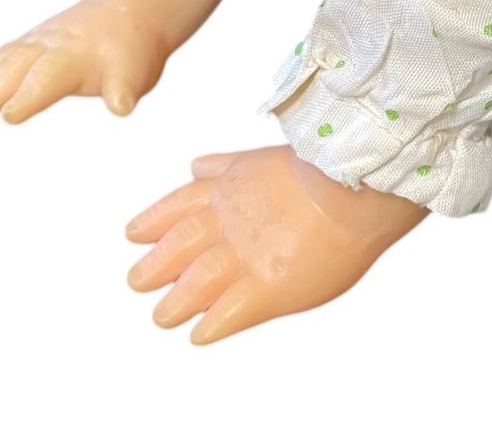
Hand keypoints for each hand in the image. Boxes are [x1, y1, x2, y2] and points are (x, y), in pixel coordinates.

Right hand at [0, 0, 169, 122]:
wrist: (127, 8)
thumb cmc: (132, 51)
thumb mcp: (135, 70)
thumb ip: (123, 87)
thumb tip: (121, 105)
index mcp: (79, 56)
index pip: (49, 76)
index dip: (29, 95)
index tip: (8, 115)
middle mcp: (54, 44)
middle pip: (20, 64)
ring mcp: (40, 40)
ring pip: (8, 57)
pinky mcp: (32, 43)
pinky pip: (4, 55)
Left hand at [125, 145, 427, 342]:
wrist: (357, 186)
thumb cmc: (326, 170)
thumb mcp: (266, 156)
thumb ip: (228, 166)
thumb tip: (196, 166)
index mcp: (231, 188)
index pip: (179, 205)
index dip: (153, 221)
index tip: (133, 234)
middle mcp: (230, 222)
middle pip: (178, 247)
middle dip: (154, 266)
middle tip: (137, 281)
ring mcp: (246, 256)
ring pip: (195, 284)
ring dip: (176, 302)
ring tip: (163, 316)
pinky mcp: (266, 289)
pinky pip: (228, 314)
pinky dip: (211, 325)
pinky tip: (200, 335)